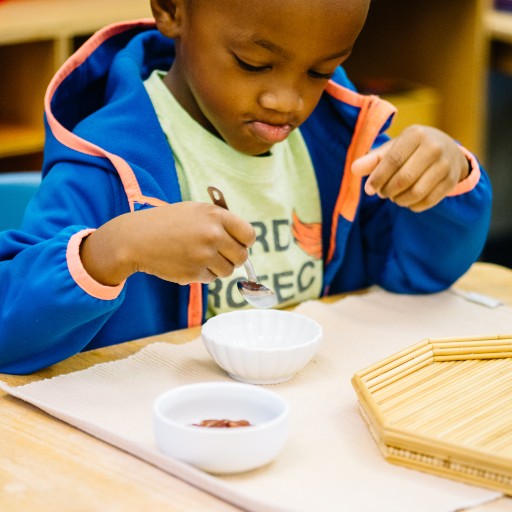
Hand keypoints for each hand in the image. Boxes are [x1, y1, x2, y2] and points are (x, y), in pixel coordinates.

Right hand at [80, 201, 254, 285]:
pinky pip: (210, 279)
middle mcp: (212, 235)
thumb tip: (244, 240)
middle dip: (233, 258)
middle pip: (241, 256)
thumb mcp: (195, 211)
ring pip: (227, 271)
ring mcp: (203, 255)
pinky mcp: (194, 273)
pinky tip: (187, 262)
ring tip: (199, 257)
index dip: (245, 242)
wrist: (136, 238)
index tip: (239, 244)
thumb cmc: (167, 223)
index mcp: (215, 216)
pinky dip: (202, 274)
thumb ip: (219, 221)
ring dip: (217, 268)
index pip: (249, 235)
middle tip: (221, 255)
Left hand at [351, 125, 469, 211]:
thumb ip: (373, 159)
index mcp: (416, 135)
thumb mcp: (393, 148)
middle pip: (404, 179)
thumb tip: (354, 169)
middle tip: (382, 193)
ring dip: (399, 200)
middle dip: (388, 190)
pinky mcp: (451, 181)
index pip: (393, 161)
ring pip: (416, 193)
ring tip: (394, 196)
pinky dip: (413, 206)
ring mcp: (446, 165)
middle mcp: (434, 148)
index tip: (369, 189)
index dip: (378, 178)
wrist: (447, 149)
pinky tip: (407, 201)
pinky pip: (427, 201)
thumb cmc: (411, 149)